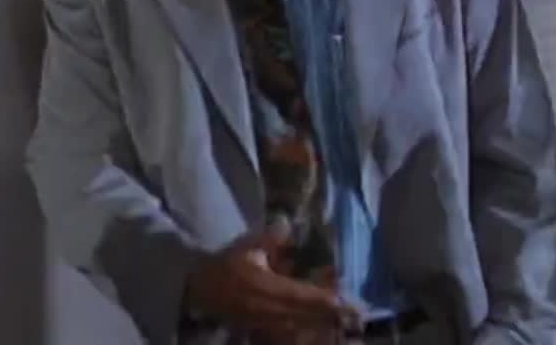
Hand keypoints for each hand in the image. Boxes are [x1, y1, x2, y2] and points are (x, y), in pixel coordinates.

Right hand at [184, 230, 360, 337]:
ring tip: (344, 323)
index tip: (346, 301)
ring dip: (322, 326)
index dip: (324, 299)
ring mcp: (264, 322)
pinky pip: (289, 334)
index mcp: (264, 287)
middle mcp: (267, 308)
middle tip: (357, 315)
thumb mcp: (245, 248)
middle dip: (331, 315)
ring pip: (300, 328)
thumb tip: (286, 223)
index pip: (300, 295)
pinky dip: (306, 332)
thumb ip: (269, 239)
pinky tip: (320, 330)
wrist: (198, 289)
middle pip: (305, 315)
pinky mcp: (261, 329)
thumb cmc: (224, 265)